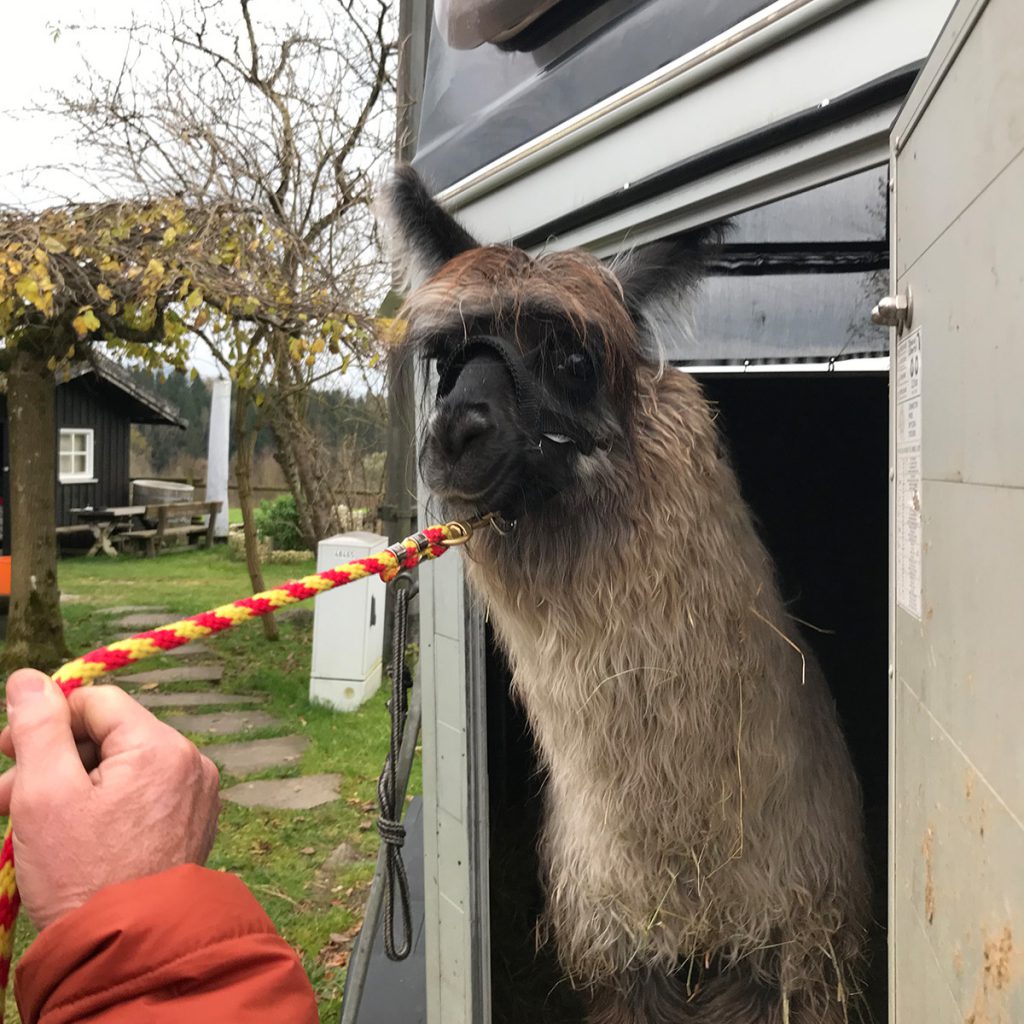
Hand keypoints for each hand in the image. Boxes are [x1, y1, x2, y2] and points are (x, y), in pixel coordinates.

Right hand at [0, 670, 220, 930]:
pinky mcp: (191, 824)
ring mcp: (195, 795)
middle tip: (7, 798)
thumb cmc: (82, 874)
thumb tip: (29, 677)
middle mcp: (190, 762)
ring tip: (29, 824)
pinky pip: (142, 796)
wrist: (126, 951)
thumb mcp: (44, 793)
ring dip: (72, 785)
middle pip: (110, 736)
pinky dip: (104, 806)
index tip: (6, 751)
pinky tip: (70, 837)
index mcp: (161, 746)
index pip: (97, 702)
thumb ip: (38, 728)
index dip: (47, 720)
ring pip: (122, 768)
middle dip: (53, 761)